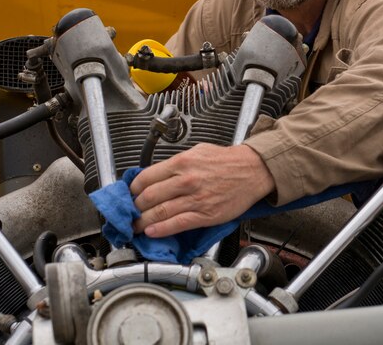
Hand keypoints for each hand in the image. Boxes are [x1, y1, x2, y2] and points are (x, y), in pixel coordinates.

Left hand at [130, 143, 274, 237]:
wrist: (253, 170)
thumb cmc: (227, 161)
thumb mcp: (197, 151)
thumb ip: (176, 163)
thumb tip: (157, 174)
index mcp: (181, 163)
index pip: (145, 178)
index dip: (133, 190)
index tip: (130, 195)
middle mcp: (185, 180)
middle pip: (148, 197)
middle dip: (135, 208)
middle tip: (130, 213)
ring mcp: (195, 199)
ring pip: (159, 212)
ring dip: (143, 222)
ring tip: (135, 226)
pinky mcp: (205, 214)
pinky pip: (177, 224)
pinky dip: (161, 229)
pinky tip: (152, 231)